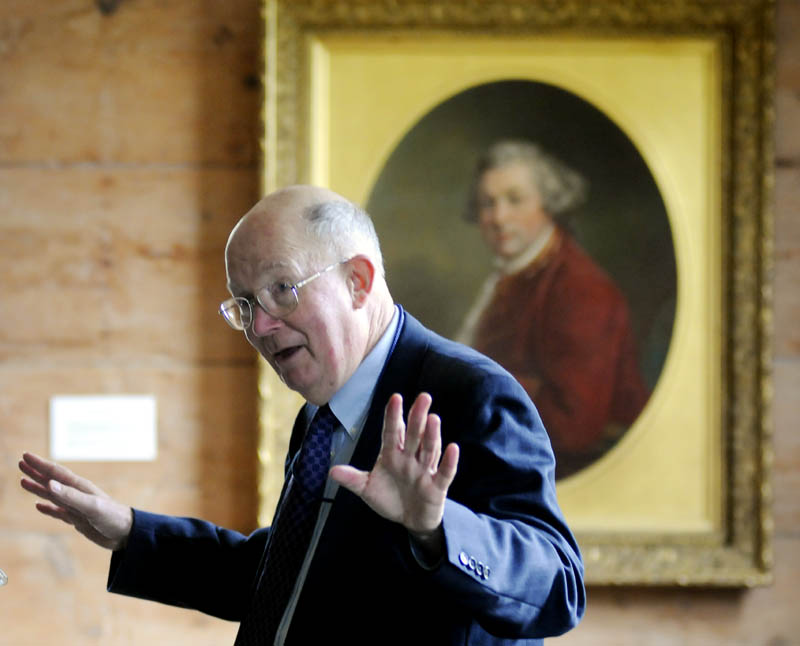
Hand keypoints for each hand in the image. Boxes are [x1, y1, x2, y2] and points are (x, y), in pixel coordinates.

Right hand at [19, 452, 132, 550]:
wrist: (126, 533)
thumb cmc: (113, 517)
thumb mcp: (91, 506)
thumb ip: (70, 496)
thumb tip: (49, 484)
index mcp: (79, 487)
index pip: (55, 473)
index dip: (40, 464)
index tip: (25, 455)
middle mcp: (76, 494)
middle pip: (51, 480)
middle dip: (36, 472)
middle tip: (20, 462)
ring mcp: (76, 507)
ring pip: (52, 495)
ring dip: (38, 488)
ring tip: (23, 481)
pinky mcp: (77, 519)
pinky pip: (58, 511)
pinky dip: (47, 509)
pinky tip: (38, 506)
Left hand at [330, 393, 458, 548]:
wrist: (409, 520)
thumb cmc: (390, 498)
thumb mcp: (367, 489)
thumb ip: (352, 479)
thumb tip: (331, 470)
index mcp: (392, 455)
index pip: (393, 432)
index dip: (394, 416)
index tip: (395, 397)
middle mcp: (410, 459)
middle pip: (414, 435)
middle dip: (417, 417)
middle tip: (423, 397)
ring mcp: (424, 471)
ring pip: (429, 450)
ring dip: (431, 435)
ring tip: (433, 418)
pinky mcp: (436, 487)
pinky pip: (444, 473)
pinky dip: (449, 462)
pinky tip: (453, 448)